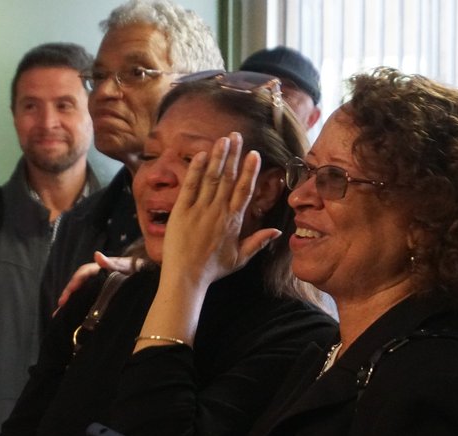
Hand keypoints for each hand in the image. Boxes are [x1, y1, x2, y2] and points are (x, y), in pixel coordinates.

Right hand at [56, 252, 138, 312]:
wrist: (153, 276)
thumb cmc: (140, 269)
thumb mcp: (128, 266)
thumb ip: (112, 263)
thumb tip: (96, 254)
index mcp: (102, 268)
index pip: (83, 273)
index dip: (73, 284)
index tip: (65, 298)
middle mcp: (99, 275)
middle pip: (80, 284)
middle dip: (68, 295)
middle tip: (59, 310)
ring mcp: (103, 284)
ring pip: (84, 292)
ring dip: (73, 302)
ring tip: (62, 315)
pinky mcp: (107, 294)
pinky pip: (92, 299)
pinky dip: (83, 306)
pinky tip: (78, 317)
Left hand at [160, 133, 279, 289]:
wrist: (186, 278)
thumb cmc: (212, 270)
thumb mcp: (240, 258)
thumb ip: (258, 242)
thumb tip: (276, 231)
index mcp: (233, 221)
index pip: (244, 190)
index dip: (250, 170)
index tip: (254, 154)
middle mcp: (218, 211)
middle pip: (229, 178)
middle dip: (234, 155)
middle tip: (237, 136)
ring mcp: (199, 210)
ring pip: (211, 177)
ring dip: (218, 156)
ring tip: (222, 139)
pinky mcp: (181, 211)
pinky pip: (190, 186)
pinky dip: (195, 170)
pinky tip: (200, 155)